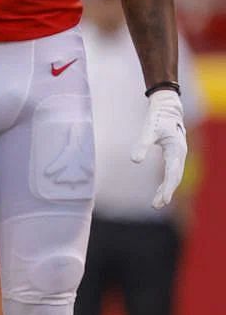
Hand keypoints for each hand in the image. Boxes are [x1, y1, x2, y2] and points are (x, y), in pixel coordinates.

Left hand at [132, 88, 186, 208]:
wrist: (167, 108)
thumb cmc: (158, 118)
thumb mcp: (148, 130)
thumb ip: (142, 144)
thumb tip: (134, 161)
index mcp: (176, 150)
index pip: (172, 174)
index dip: (167, 188)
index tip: (162, 201)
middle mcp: (180, 154)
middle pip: (175, 178)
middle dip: (166, 193)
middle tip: (157, 206)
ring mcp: (178, 155)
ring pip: (174, 176)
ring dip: (166, 190)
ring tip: (157, 204)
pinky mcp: (174, 155)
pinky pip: (172, 172)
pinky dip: (166, 182)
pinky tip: (159, 191)